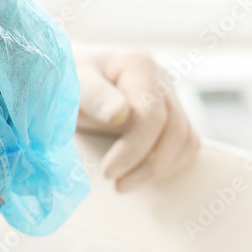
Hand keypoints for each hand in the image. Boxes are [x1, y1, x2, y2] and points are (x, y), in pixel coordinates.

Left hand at [72, 44, 199, 191]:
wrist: (68, 77)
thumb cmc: (66, 81)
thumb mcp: (72, 84)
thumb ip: (94, 96)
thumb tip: (120, 114)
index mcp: (138, 66)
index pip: (150, 114)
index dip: (133, 149)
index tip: (108, 172)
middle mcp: (161, 80)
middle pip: (174, 130)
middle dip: (148, 165)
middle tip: (117, 185)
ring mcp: (170, 98)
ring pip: (185, 140)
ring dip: (160, 169)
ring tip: (125, 184)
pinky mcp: (171, 116)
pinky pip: (185, 145)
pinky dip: (168, 165)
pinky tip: (140, 175)